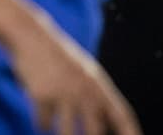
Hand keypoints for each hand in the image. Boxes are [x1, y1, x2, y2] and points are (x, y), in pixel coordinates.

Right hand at [8, 13, 140, 134]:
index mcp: (100, 86)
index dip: (130, 133)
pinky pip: (43, 124)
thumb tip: (98, 132)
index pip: (122, 115)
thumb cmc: (61, 60)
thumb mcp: (86, 75)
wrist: (32, 37)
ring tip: (62, 132)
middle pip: (94, 133)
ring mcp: (63, 93)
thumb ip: (97, 101)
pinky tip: (42, 118)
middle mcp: (85, 90)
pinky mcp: (41, 95)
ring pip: (67, 134)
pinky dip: (42, 125)